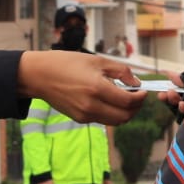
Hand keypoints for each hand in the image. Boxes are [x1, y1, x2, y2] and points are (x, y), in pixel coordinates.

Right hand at [17, 51, 145, 124]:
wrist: (40, 76)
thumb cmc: (67, 63)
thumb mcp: (96, 61)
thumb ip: (120, 71)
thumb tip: (136, 82)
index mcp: (97, 89)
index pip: (129, 101)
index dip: (140, 97)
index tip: (143, 90)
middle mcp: (91, 106)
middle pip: (125, 117)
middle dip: (135, 108)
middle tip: (136, 96)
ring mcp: (85, 115)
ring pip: (115, 122)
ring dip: (124, 112)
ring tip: (124, 98)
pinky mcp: (79, 119)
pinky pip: (102, 119)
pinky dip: (111, 112)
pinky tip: (107, 100)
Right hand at [162, 69, 183, 123]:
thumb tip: (173, 76)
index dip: (177, 83)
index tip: (165, 77)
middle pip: (183, 99)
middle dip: (171, 94)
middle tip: (164, 92)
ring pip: (182, 110)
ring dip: (174, 101)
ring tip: (171, 95)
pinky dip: (181, 112)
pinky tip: (183, 105)